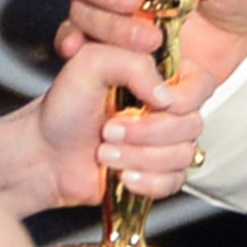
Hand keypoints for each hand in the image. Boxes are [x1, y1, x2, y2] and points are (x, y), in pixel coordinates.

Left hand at [35, 40, 211, 206]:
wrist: (45, 153)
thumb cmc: (64, 106)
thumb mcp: (89, 64)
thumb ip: (132, 64)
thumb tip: (167, 96)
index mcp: (161, 76)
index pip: (201, 84)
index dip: (179, 99)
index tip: (144, 102)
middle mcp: (169, 108)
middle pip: (193, 124)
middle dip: (147, 132)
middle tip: (108, 131)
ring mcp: (166, 143)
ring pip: (184, 155)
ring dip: (140, 157)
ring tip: (105, 153)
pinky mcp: (159, 173)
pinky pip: (175, 182)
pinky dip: (147, 181)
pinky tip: (121, 176)